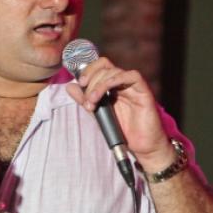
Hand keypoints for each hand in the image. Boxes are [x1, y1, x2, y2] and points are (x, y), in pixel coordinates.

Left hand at [65, 57, 172, 171]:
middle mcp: (122, 82)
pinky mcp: (143, 91)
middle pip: (104, 66)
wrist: (141, 146)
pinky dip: (114, 80)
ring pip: (114, 71)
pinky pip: (131, 76)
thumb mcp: (97, 113)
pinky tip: (105, 92)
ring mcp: (132, 86)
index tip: (80, 84)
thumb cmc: (122, 130)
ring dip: (99, 85)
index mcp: (112, 85)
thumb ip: (84, 99)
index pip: (99, 66)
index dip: (88, 70)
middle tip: (87, 100)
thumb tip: (69, 86)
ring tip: (93, 101)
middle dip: (91, 81)